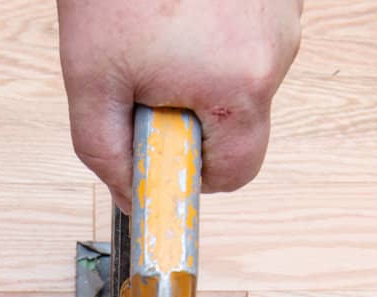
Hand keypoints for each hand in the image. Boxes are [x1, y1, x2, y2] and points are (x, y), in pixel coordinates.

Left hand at [56, 0, 303, 208]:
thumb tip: (131, 196)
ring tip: (159, 29)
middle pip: (241, 122)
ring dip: (202, 70)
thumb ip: (106, 152)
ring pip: (244, 76)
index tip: (161, 149)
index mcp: (238, 87)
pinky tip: (180, 8)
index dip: (193, 171)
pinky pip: (249, 36)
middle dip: (192, 113)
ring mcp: (284, 17)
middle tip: (148, 75)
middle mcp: (276, 51)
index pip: (236, 173)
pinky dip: (215, 34)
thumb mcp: (91, 80)